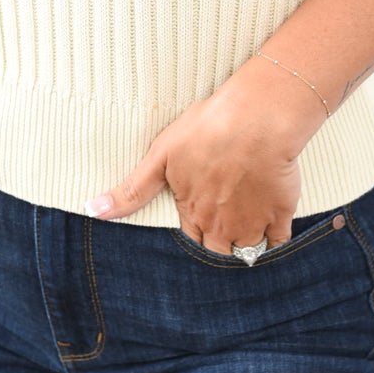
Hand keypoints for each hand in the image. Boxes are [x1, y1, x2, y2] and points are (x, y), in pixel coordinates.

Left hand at [83, 61, 319, 252]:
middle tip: (220, 236)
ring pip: (247, 253)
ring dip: (244, 248)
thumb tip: (93, 211)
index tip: (197, 228)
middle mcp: (221, 226)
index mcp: (192, 213)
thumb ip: (131, 190)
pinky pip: (278, 243)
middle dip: (217, 250)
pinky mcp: (281, 213)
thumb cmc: (208, 129)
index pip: (189, 240)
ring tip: (244, 234)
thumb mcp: (161, 156)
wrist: (257, 119)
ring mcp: (252, 223)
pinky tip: (271, 233)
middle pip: (217, 253)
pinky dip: (274, 243)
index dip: (192, 233)